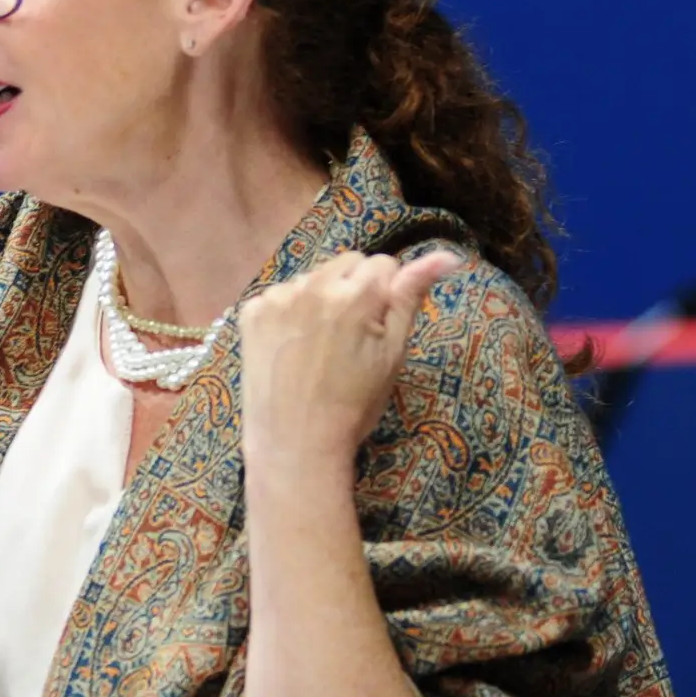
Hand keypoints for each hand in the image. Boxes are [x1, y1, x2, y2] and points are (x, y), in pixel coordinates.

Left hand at [238, 249, 462, 476]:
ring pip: (314, 276)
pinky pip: (282, 294)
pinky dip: (290, 311)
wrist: (295, 441)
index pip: (384, 264)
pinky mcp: (251, 310)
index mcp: (355, 294)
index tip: (378, 327)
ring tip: (321, 343)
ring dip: (322, 296)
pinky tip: (293, 345)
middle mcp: (312, 284)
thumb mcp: (393, 352)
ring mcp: (276, 296)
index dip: (387, 295)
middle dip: (355, 288)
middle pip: (347, 262)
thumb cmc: (355, 403)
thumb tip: (444, 254)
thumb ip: (411, 296)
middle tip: (352, 334)